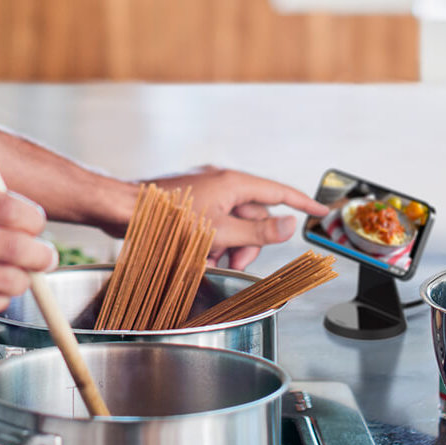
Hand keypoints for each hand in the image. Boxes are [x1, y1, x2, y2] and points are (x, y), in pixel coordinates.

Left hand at [152, 166, 328, 269]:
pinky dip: (212, 240)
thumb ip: (258, 232)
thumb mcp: (219, 231)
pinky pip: (214, 221)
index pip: (279, 192)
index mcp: (233, 182)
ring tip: (210, 262)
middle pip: (254, 216)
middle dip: (249, 243)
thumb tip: (291, 225)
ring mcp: (205, 191)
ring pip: (233, 223)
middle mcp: (222, 182)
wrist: (124, 208)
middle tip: (234, 262)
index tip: (321, 211)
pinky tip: (198, 256)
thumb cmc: (167, 218)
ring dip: (228, 246)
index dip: (303, 203)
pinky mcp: (191, 201)